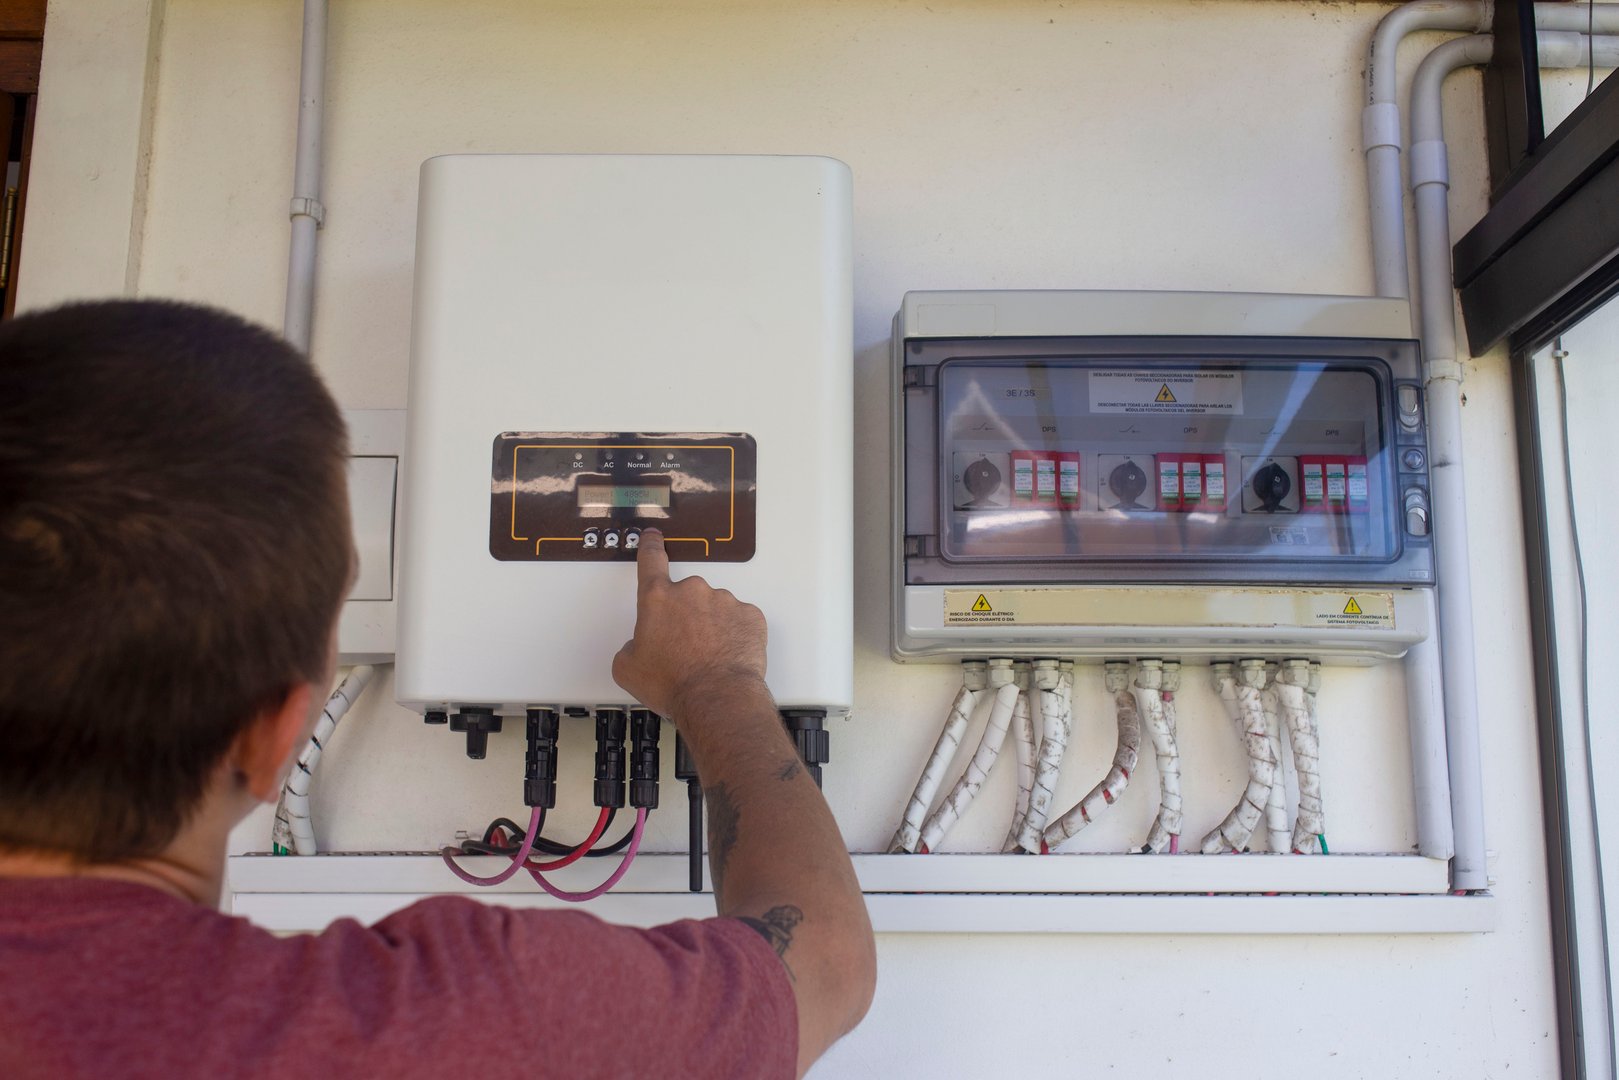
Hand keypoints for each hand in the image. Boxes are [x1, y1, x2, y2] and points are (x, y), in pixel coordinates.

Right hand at [611, 530, 768, 719]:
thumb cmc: (675, 684)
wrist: (716, 699)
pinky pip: (739, 620)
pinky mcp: (749, 615)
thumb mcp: (628, 668)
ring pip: (714, 609)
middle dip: (684, 617)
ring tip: (706, 657)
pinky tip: (726, 656)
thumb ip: (630, 646)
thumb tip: (638, 647)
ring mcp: (724, 601)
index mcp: (658, 599)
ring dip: (710, 627)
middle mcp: (692, 592)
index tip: (654, 538)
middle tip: (684, 646)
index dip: (651, 547)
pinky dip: (733, 635)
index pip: (651, 560)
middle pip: (685, 596)